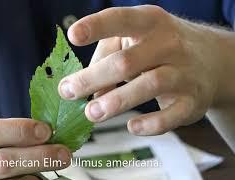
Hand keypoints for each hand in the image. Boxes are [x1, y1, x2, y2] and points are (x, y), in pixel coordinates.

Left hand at [59, 5, 227, 134]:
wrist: (212, 59)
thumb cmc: (158, 47)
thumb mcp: (132, 40)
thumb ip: (105, 59)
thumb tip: (88, 93)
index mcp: (149, 23)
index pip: (120, 19)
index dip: (96, 26)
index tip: (73, 36)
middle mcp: (168, 44)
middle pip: (126, 61)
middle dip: (93, 78)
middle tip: (68, 92)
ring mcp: (183, 72)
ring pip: (148, 85)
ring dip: (116, 102)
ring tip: (91, 113)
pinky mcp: (193, 100)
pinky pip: (172, 115)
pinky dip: (150, 124)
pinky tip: (131, 127)